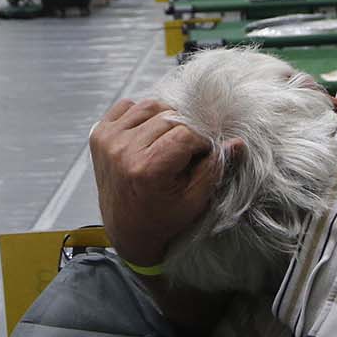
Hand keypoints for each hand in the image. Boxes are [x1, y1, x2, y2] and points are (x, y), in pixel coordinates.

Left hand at [88, 99, 240, 267]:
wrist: (127, 230)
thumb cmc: (163, 219)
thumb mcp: (195, 200)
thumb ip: (215, 168)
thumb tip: (237, 142)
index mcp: (146, 170)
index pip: (186, 133)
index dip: (201, 142)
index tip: (203, 156)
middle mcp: (122, 151)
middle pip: (169, 117)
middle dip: (185, 131)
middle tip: (186, 152)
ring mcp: (107, 140)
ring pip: (150, 105)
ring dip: (166, 119)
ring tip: (168, 143)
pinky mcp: (99, 134)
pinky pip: (127, 106)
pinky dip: (142, 115)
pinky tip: (148, 137)